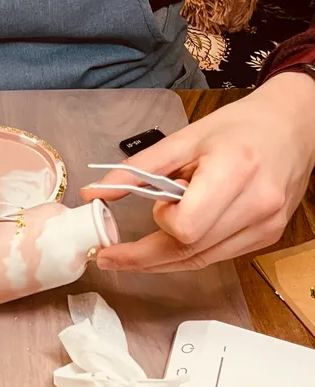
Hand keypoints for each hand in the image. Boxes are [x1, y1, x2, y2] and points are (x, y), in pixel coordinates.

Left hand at [81, 72, 314, 271]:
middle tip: (108, 258)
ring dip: (163, 260)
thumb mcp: (184, 139)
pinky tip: (174, 239)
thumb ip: (137, 169)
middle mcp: (255, 205)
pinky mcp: (269, 235)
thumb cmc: (237, 127)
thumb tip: (92, 193)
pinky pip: (218, 256)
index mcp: (232, 173)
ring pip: (202, 261)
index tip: (154, 206)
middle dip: (143, 258)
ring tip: (135, 251)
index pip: (186, 227)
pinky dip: (190, 252)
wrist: (293, 125)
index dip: (162, 222)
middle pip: (189, 252)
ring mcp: (266, 225)